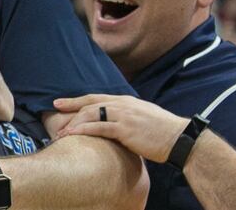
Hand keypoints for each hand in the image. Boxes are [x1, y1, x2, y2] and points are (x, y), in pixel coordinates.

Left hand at [54, 94, 189, 162]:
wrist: (180, 139)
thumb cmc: (163, 132)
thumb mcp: (144, 116)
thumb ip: (128, 116)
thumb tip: (117, 123)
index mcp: (126, 101)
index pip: (97, 98)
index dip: (78, 99)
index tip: (62, 101)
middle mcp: (122, 104)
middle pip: (90, 102)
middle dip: (71, 105)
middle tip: (54, 108)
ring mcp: (123, 115)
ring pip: (91, 114)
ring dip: (74, 123)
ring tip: (61, 132)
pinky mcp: (125, 129)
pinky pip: (99, 128)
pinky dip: (83, 130)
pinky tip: (73, 134)